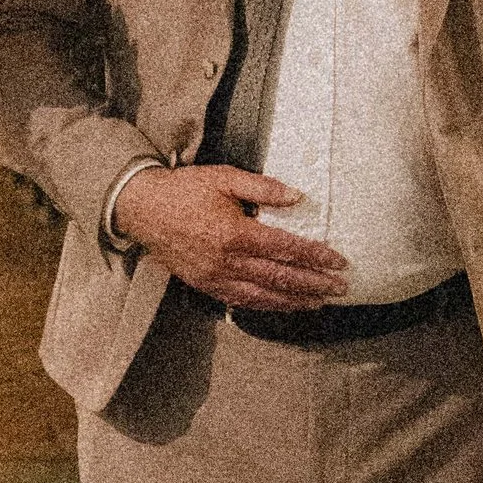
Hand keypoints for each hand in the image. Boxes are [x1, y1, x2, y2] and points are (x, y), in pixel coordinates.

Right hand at [111, 162, 351, 310]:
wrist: (142, 209)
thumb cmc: (184, 190)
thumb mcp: (224, 178)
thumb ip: (262, 188)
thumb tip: (297, 197)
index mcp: (236, 233)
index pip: (286, 248)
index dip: (315, 256)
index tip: (338, 261)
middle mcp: (228, 260)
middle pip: (280, 277)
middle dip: (313, 284)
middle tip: (339, 288)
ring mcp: (215, 277)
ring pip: (263, 295)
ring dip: (294, 300)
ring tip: (318, 302)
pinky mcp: (205, 284)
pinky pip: (241, 301)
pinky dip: (266, 305)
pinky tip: (282, 305)